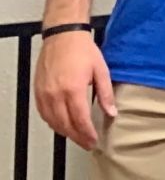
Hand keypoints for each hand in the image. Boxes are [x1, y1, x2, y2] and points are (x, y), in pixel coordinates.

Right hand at [33, 31, 115, 149]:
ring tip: (77, 137)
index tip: (94, 141)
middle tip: (87, 144)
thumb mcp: (101, 71)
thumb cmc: (82, 50)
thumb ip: (106, 94)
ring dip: (64, 132)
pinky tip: (61, 125)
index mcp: (73, 89)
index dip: (88, 134)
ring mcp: (44, 92)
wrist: (62, 35)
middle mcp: (55, 94)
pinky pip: (43, 113)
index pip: (80, 120)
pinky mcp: (37, 90)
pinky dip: (52, 122)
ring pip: (52, 121)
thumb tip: (111, 112)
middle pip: (65, 124)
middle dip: (77, 137)